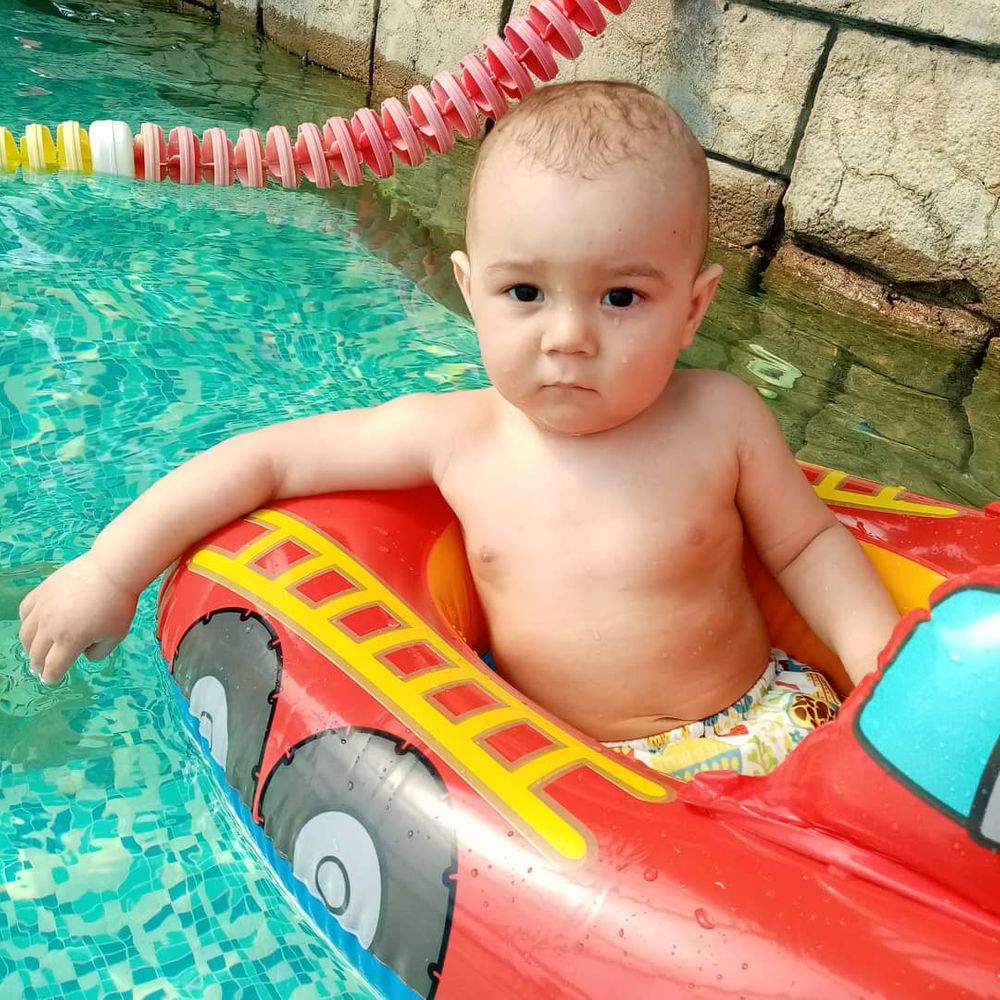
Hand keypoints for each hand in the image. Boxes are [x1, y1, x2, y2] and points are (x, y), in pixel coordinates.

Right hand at [18, 553, 138, 684]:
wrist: (112, 570)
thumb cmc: (118, 604)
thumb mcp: (116, 636)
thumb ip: (97, 653)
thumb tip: (82, 654)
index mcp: (71, 640)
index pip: (53, 667)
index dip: (52, 676)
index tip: (51, 679)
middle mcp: (51, 626)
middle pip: (37, 654)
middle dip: (40, 665)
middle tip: (44, 668)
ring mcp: (43, 608)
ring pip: (26, 635)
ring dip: (31, 647)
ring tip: (37, 650)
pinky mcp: (40, 592)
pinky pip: (25, 613)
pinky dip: (28, 623)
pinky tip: (35, 626)